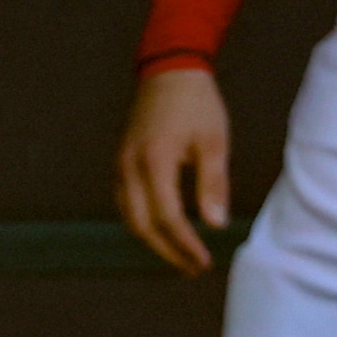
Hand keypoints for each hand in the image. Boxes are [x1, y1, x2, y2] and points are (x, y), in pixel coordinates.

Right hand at [116, 66, 233, 276]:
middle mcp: (130, 166)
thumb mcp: (214, 141)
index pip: (167, 217)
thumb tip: (215, 225)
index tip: (204, 262)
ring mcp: (121, 163)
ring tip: (180, 255)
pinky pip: (126, 202)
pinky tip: (164, 229)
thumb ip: (213, 183)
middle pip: (141, 225)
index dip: (184, 244)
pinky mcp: (121, 161)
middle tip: (193, 267)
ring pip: (129, 216)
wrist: (168, 70)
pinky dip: (143, 222)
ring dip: (153, 241)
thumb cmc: (196, 104)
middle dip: (167, 251)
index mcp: (154, 160)